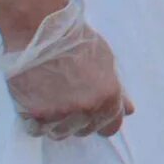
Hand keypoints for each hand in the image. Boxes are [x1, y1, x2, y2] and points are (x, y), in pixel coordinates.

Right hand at [0, 0, 131, 140]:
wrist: (40, 30)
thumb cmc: (75, 40)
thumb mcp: (106, 61)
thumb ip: (117, 90)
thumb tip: (129, 110)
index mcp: (108, 96)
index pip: (111, 126)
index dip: (101, 120)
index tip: (92, 112)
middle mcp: (86, 109)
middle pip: (84, 130)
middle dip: (78, 119)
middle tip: (67, 98)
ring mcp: (60, 114)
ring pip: (60, 133)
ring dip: (56, 122)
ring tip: (50, 98)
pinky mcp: (34, 114)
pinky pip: (37, 130)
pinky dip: (36, 121)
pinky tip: (36, 102)